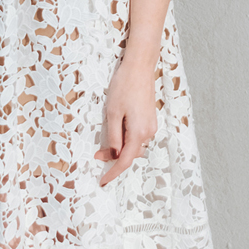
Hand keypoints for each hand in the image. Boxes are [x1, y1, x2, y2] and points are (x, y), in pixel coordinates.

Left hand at [96, 56, 156, 185]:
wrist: (140, 67)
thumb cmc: (125, 86)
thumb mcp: (113, 113)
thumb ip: (114, 136)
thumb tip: (114, 154)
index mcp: (139, 132)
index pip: (126, 160)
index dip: (113, 172)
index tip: (103, 181)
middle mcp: (148, 132)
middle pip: (131, 154)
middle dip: (115, 157)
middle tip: (97, 154)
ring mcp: (151, 125)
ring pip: (134, 145)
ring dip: (121, 147)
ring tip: (105, 141)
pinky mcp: (149, 118)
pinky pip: (138, 136)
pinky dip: (127, 139)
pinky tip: (118, 129)